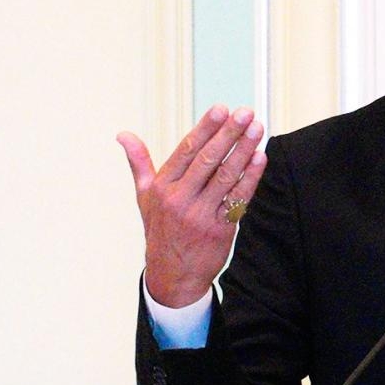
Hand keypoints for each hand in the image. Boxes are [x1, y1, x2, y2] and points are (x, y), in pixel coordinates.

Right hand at [117, 105, 267, 306]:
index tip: (221, 109)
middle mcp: (179, 199)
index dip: (205, 128)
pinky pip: (238, 198)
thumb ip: (140, 163)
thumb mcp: (145, 197)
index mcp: (162, 187)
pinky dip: (251, 177)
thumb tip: (123, 135)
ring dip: (244, 151)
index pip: (186, 150)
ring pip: (225, 177)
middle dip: (228, 134)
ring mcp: (200, 214)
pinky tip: (260, 158)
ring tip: (257, 129)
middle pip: (207, 160)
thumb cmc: (161, 230)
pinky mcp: (220, 228)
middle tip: (245, 113)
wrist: (172, 275)